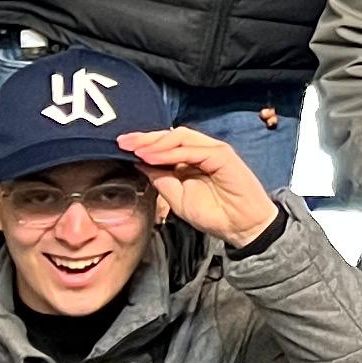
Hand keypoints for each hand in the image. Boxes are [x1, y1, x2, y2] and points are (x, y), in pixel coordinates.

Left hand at [114, 123, 278, 249]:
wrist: (241, 227)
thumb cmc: (213, 214)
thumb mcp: (176, 198)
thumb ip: (161, 179)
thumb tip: (139, 163)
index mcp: (191, 159)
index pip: (165, 144)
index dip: (143, 144)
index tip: (120, 147)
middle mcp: (202, 150)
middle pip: (170, 135)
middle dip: (145, 138)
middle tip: (122, 142)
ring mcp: (213, 150)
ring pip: (180, 137)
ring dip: (155, 143)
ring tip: (136, 151)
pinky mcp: (222, 155)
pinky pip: (193, 149)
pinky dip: (171, 152)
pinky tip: (152, 158)